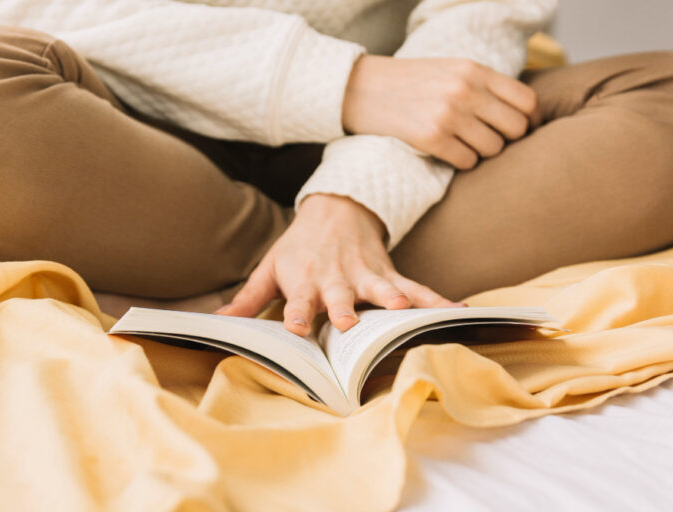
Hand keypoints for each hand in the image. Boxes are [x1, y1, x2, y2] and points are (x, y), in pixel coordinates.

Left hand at [216, 194, 461, 335]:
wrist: (336, 209)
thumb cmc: (299, 246)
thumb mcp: (270, 267)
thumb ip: (248, 298)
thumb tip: (216, 321)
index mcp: (306, 280)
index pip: (301, 301)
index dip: (299, 314)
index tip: (298, 329)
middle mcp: (338, 279)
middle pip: (342, 296)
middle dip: (346, 309)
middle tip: (350, 324)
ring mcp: (366, 277)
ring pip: (382, 290)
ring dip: (393, 302)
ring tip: (405, 313)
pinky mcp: (389, 274)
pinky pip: (415, 289)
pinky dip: (435, 299)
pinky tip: (456, 311)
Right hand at [342, 55, 540, 168]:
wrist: (358, 90)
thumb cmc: (407, 84)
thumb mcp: (448, 71)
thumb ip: (482, 85)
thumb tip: (521, 115)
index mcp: (474, 70)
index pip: (527, 101)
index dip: (527, 122)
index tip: (515, 132)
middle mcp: (465, 89)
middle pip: (515, 129)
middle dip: (505, 141)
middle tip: (485, 142)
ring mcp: (448, 114)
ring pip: (492, 149)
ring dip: (480, 154)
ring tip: (460, 146)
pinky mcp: (430, 137)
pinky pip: (467, 162)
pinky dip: (460, 162)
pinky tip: (444, 153)